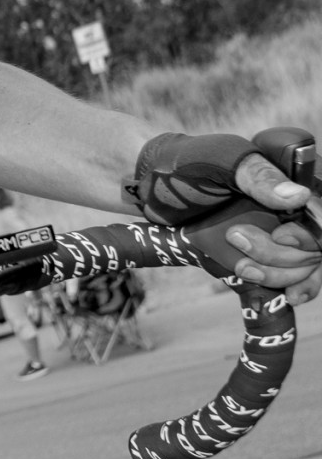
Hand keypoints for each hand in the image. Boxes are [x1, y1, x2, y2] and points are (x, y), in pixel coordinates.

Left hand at [131, 132, 321, 301]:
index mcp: (286, 181)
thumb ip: (257, 176)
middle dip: (279, 253)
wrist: (154, 186)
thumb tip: (300, 195)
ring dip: (276, 273)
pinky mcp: (261, 253)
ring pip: (304, 267)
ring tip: (240, 264)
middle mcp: (290, 208)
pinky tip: (287, 296)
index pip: (320, 214)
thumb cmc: (188, 163)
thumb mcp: (221, 162)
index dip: (309, 235)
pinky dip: (289, 287)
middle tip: (236, 238)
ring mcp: (277, 232)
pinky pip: (290, 278)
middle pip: (314, 246)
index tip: (282, 236)